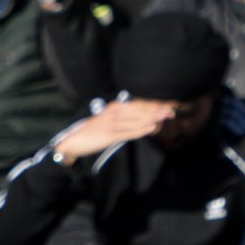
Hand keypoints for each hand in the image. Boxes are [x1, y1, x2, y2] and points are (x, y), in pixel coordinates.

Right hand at [50, 98, 178, 161]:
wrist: (73, 141)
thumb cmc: (92, 132)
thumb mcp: (108, 120)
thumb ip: (124, 119)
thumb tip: (144, 120)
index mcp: (114, 107)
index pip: (137, 103)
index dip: (153, 104)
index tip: (166, 104)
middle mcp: (114, 112)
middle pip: (139, 109)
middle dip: (156, 109)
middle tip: (171, 110)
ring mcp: (112, 123)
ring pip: (137, 119)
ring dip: (152, 117)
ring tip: (166, 117)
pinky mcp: (110, 135)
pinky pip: (129, 132)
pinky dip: (142, 129)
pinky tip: (152, 128)